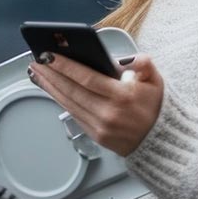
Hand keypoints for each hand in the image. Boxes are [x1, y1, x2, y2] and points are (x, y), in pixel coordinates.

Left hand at [27, 51, 163, 157]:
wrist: (161, 143)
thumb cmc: (156, 108)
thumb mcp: (156, 81)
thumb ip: (144, 64)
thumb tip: (127, 59)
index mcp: (122, 97)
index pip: (87, 78)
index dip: (66, 66)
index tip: (50, 55)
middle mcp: (108, 113)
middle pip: (72, 90)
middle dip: (51, 74)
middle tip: (36, 61)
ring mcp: (100, 127)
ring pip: (69, 103)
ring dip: (50, 87)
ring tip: (38, 73)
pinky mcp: (95, 136)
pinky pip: (73, 114)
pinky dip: (60, 100)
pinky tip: (52, 89)